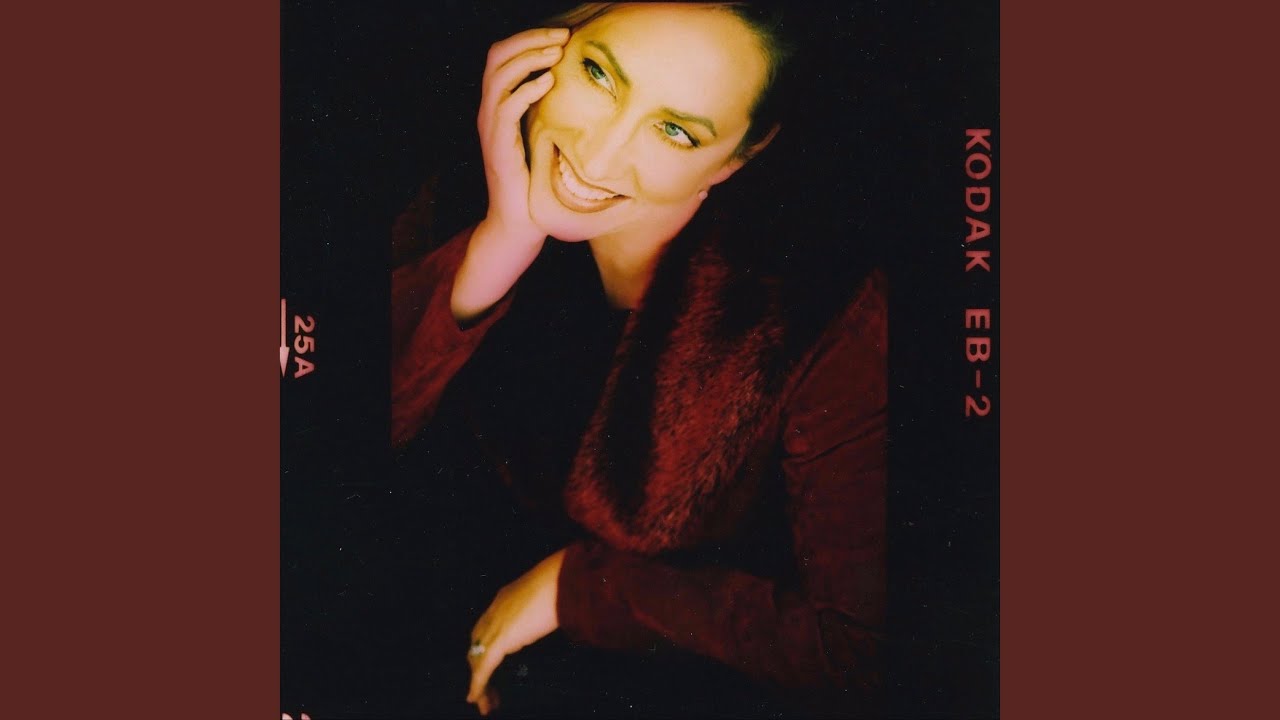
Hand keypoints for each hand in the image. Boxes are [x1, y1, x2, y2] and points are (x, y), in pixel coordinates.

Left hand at [467, 548, 565, 714]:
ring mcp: (496, 624)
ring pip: (477, 659)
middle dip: (478, 668)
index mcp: (504, 598)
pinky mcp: (500, 639)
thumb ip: (544, 608)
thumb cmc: (563, 582)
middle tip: (485, 690)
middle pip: (477, 645)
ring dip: (479, 682)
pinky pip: (483, 667)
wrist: (561, 578)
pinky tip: (476, 697)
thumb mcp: (548, 596)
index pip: (485, 627)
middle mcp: (495, 611)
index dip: (484, 647)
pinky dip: (477, 684)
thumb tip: (557, 615)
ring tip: (485, 703)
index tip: (489, 664)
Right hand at [477, 26, 567, 246]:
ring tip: (557, 52)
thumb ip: (544, 110)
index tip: (561, 36)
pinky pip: (507, 106)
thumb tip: (569, 84)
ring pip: (500, 74)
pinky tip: (549, 82)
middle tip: (563, 35)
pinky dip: (527, 89)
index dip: (528, 39)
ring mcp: (490, 126)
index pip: (501, 56)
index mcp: (496, 105)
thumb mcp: (539, 137)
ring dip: (530, 57)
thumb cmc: (534, 181)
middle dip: (530, 38)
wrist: (519, 219)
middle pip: (496, 55)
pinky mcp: (498, 143)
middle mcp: (487, 110)